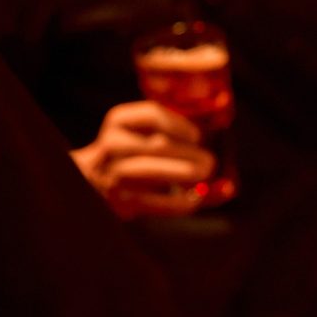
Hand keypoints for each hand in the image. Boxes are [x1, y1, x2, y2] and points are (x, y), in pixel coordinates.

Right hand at [70, 101, 215, 219]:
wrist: (91, 181)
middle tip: (209, 162)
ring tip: (203, 175)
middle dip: (191, 154)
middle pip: (158, 144)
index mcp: (120, 121)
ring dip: (184, 172)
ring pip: (152, 170)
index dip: (180, 125)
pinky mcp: (119, 200)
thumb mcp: (146, 138)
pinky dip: (180, 202)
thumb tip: (224, 167)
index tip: (196, 137)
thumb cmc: (133, 157)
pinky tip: (195, 199)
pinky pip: (154, 201)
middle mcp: (112, 143)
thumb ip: (181, 142)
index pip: (153, 114)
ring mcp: (112, 172)